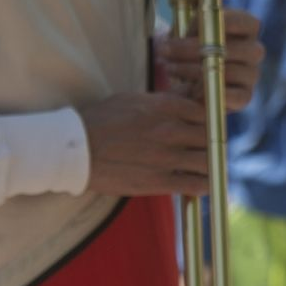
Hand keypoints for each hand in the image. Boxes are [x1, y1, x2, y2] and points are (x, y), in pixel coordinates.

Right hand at [79, 90, 212, 196]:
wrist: (72, 149)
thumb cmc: (99, 121)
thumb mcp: (132, 100)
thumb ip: (162, 102)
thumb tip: (184, 101)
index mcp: (165, 107)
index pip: (208, 112)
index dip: (210, 120)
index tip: (207, 126)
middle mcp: (171, 130)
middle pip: (212, 136)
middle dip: (213, 141)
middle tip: (208, 147)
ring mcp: (166, 156)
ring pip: (210, 161)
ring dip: (211, 164)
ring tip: (207, 166)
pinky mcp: (158, 181)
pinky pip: (196, 184)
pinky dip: (204, 185)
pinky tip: (202, 184)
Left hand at [155, 8, 265, 108]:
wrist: (189, 78)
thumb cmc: (190, 47)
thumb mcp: (190, 28)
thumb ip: (196, 20)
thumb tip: (193, 18)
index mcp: (247, 27)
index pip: (241, 21)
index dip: (212, 25)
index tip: (185, 30)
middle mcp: (254, 50)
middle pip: (229, 48)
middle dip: (192, 50)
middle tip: (166, 50)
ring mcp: (252, 74)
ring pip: (225, 71)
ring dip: (191, 70)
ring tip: (170, 68)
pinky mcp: (245, 96)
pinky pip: (231, 96)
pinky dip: (206, 92)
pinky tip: (188, 89)